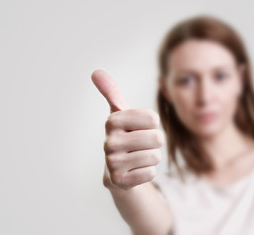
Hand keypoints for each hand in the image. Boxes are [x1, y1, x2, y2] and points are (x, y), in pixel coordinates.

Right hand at [91, 70, 163, 190]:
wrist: (118, 169)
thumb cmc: (125, 136)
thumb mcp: (120, 114)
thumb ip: (112, 92)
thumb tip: (96, 71)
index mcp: (112, 121)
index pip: (153, 118)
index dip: (153, 124)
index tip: (140, 127)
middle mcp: (109, 142)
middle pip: (157, 138)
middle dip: (154, 142)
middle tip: (141, 144)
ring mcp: (113, 163)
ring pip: (155, 156)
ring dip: (151, 157)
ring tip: (137, 157)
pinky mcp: (119, 181)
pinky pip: (150, 173)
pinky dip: (147, 172)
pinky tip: (135, 170)